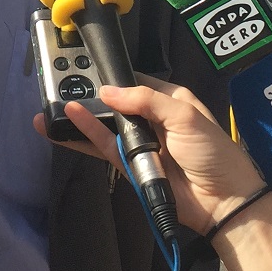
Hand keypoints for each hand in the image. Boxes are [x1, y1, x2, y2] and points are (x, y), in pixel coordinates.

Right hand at [37, 76, 264, 234]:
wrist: (223, 202)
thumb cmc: (210, 151)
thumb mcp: (184, 116)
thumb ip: (144, 100)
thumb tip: (106, 92)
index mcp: (169, 100)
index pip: (134, 82)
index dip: (111, 77)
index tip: (83, 68)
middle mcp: (150, 119)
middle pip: (114, 104)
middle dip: (88, 96)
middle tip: (57, 86)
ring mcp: (138, 143)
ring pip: (103, 126)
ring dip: (78, 118)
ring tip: (49, 108)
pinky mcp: (130, 166)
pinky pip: (103, 148)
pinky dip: (84, 136)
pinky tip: (66, 122)